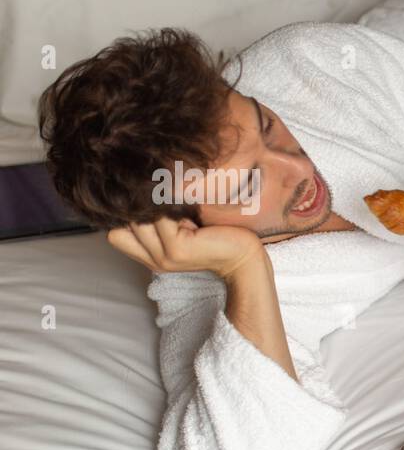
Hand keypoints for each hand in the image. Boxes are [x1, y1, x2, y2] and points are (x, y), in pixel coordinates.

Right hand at [107, 216, 263, 280]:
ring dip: (160, 208)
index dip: (123, 215)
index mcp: (150, 257)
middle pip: (123, 224)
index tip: (146, 203)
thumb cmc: (215, 236)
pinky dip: (172, 208)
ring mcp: (164, 257)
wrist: (244, 256)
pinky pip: (160, 218)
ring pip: (140, 219)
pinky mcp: (177, 250)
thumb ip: (157, 221)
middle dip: (144, 209)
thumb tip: (137, 189)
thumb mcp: (179, 230)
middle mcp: (153, 260)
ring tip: (185, 214)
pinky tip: (191, 215)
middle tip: (175, 210)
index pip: (114, 234)